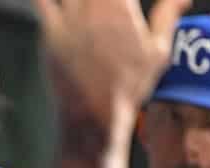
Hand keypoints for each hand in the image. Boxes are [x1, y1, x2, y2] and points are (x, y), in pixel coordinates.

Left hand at [35, 0, 190, 123]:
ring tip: (86, 5)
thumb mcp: (158, 51)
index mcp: (120, 6)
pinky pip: (41, 1)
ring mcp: (68, 19)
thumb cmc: (129, 86)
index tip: (126, 3)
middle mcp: (92, 7)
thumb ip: (168, 15)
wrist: (94, 114)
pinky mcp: (49, 33)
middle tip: (107, 5)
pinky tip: (52, 2)